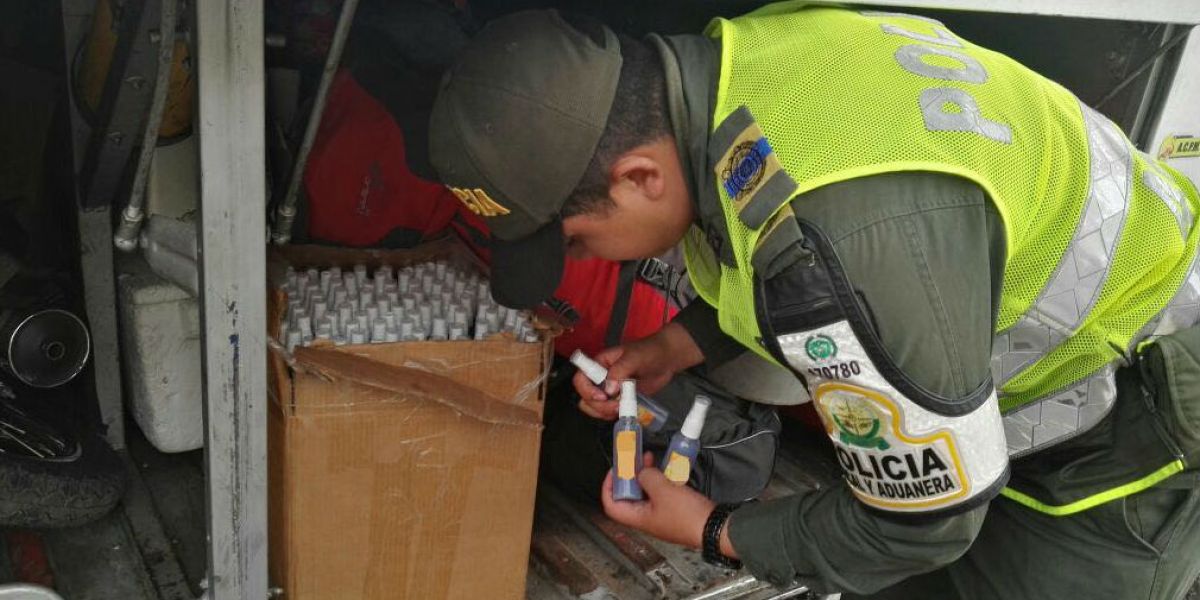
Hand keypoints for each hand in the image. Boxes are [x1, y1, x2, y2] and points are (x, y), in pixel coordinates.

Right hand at [572, 323, 703, 419]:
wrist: (667, 359)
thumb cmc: (649, 352)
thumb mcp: (634, 358)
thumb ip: (619, 371)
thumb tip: (609, 390)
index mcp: (600, 364)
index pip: (581, 378)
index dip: (586, 390)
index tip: (603, 396)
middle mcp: (601, 378)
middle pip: (586, 397)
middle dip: (598, 405)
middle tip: (617, 405)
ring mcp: (610, 391)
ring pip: (594, 407)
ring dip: (604, 412)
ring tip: (622, 408)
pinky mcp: (620, 400)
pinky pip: (608, 412)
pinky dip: (613, 415)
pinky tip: (626, 411)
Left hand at [600, 453, 716, 550]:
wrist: (714, 527)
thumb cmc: (686, 514)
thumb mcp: (663, 490)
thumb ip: (647, 477)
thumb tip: (641, 472)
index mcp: (638, 517)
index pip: (611, 505)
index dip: (608, 487)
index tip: (614, 470)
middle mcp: (646, 518)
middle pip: (628, 496)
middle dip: (629, 474)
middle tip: (633, 459)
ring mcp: (660, 514)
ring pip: (644, 492)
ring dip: (644, 474)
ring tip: (648, 458)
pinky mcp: (673, 510)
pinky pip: (659, 493)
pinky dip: (659, 479)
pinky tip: (665, 468)